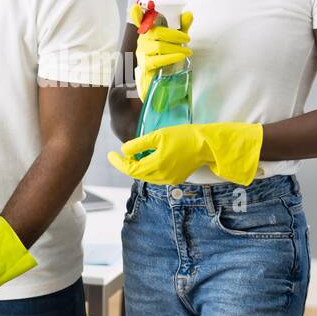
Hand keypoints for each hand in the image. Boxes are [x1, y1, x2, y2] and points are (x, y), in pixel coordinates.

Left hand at [107, 122, 262, 186]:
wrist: (206, 145)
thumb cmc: (184, 136)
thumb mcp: (158, 135)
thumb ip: (139, 144)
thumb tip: (124, 150)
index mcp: (156, 165)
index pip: (130, 169)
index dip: (118, 163)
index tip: (110, 155)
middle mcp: (161, 177)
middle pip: (137, 174)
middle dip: (126, 165)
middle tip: (120, 154)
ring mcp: (169, 180)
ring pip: (146, 177)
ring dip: (137, 167)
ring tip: (132, 156)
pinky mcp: (176, 179)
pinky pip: (156, 177)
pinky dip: (148, 169)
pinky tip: (148, 159)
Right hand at [131, 3, 193, 100]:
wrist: (162, 75)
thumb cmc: (167, 53)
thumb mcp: (177, 38)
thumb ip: (182, 26)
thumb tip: (189, 14)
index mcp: (148, 30)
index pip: (140, 19)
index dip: (136, 14)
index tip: (135, 7)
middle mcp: (143, 39)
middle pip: (157, 32)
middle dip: (175, 35)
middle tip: (187, 39)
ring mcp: (142, 52)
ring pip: (158, 46)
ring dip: (176, 48)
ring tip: (187, 51)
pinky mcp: (145, 65)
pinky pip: (158, 60)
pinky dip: (171, 57)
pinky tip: (180, 56)